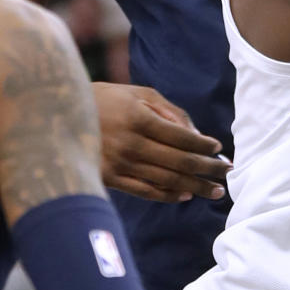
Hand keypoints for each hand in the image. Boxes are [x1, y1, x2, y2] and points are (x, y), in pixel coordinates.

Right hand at [93, 82, 229, 203]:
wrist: (61, 117)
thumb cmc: (108, 99)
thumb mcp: (140, 94)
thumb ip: (170, 112)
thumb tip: (197, 134)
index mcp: (140, 119)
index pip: (182, 137)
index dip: (204, 145)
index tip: (219, 148)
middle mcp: (131, 145)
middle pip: (179, 162)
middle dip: (207, 169)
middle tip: (228, 173)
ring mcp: (120, 165)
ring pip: (166, 180)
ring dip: (195, 186)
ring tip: (214, 190)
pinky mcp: (110, 180)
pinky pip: (146, 191)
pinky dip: (169, 195)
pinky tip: (186, 195)